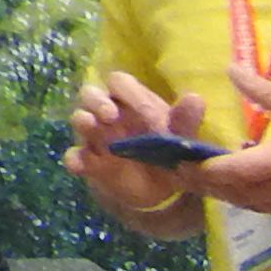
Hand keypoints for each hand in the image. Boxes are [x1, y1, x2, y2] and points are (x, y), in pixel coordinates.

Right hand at [64, 75, 205, 218]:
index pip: (120, 82)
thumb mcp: (180, 140)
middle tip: (110, 115)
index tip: (146, 113)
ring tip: (92, 127)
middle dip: (97, 101)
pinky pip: (74, 156)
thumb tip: (196, 98)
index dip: (130, 94)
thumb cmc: (168, 152)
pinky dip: (74, 159)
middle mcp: (108, 112)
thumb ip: (185, 121)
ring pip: (80, 119)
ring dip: (83, 122)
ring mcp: (96, 135)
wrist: (161, 188)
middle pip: (90, 94)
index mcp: (130, 100)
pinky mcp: (90, 160)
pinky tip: (79, 165)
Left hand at [195, 70, 270, 224]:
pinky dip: (258, 199)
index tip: (176, 158)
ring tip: (216, 177)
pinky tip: (260, 183)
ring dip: (230, 194)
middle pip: (231, 195)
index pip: (223, 173)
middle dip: (204, 184)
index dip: (195, 169)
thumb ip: (265, 93)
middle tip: (184, 170)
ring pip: (251, 207)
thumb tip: (231, 69)